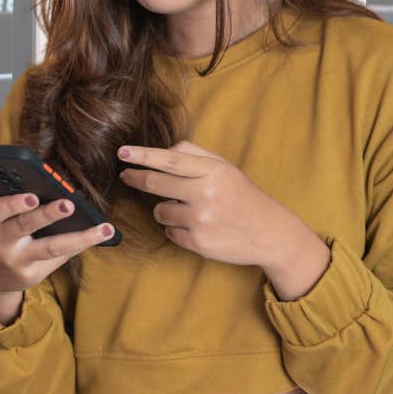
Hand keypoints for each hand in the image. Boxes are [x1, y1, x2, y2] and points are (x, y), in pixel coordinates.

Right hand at [0, 191, 114, 302]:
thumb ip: (9, 199)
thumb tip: (47, 180)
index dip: (13, 204)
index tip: (32, 196)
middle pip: (25, 226)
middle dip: (48, 215)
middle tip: (69, 204)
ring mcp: (16, 262)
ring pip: (51, 247)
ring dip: (80, 237)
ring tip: (103, 228)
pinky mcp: (32, 275)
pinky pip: (59, 257)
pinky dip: (80, 243)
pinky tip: (101, 235)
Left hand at [117, 140, 315, 270]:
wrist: (270, 232)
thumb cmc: (243, 196)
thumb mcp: (226, 168)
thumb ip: (196, 154)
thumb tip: (165, 150)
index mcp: (213, 171)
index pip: (170, 159)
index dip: (142, 156)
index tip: (122, 152)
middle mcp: (206, 194)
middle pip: (155, 183)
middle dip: (136, 178)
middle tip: (126, 176)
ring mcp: (201, 220)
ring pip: (160, 211)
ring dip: (164, 209)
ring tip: (186, 210)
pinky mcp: (198, 243)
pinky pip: (169, 232)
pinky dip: (176, 229)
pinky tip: (196, 227)